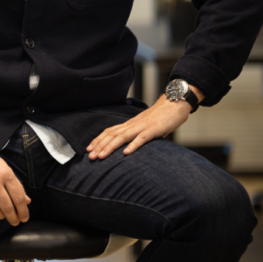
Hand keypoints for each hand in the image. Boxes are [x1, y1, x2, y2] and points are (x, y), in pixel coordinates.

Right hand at [0, 130, 30, 225]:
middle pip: (7, 207)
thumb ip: (16, 185)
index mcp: (6, 174)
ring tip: (3, 216)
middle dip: (13, 218)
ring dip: (1, 216)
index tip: (24, 218)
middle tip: (15, 221)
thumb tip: (27, 201)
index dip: (23, 211)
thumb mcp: (5, 167)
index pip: (18, 198)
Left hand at [86, 90, 200, 159]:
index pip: (109, 131)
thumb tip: (129, 147)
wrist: (174, 104)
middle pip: (112, 134)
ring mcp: (142, 126)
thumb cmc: (160, 118)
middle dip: (99, 146)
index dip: (98, 140)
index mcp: (129, 124)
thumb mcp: (144, 128)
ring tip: (101, 156)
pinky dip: (133, 145)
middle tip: (90, 156)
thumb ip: (136, 136)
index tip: (88, 149)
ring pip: (122, 137)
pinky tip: (126, 153)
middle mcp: (132, 125)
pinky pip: (141, 138)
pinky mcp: (153, 130)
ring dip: (110, 147)